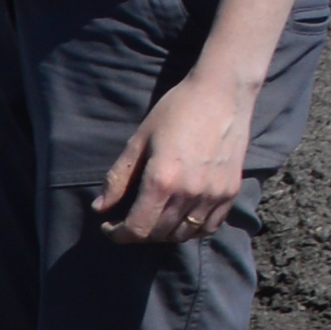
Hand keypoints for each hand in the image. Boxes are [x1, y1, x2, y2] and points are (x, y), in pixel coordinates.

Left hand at [92, 58, 260, 251]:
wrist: (222, 94)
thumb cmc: (176, 110)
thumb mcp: (139, 140)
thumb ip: (119, 178)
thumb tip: (100, 207)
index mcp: (162, 180)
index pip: (137, 228)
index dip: (118, 234)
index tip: (108, 227)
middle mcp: (190, 193)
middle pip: (159, 234)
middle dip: (137, 233)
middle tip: (126, 220)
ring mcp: (213, 195)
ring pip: (184, 234)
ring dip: (163, 233)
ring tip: (152, 218)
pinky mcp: (230, 193)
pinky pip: (209, 227)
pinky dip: (191, 229)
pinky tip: (179, 216)